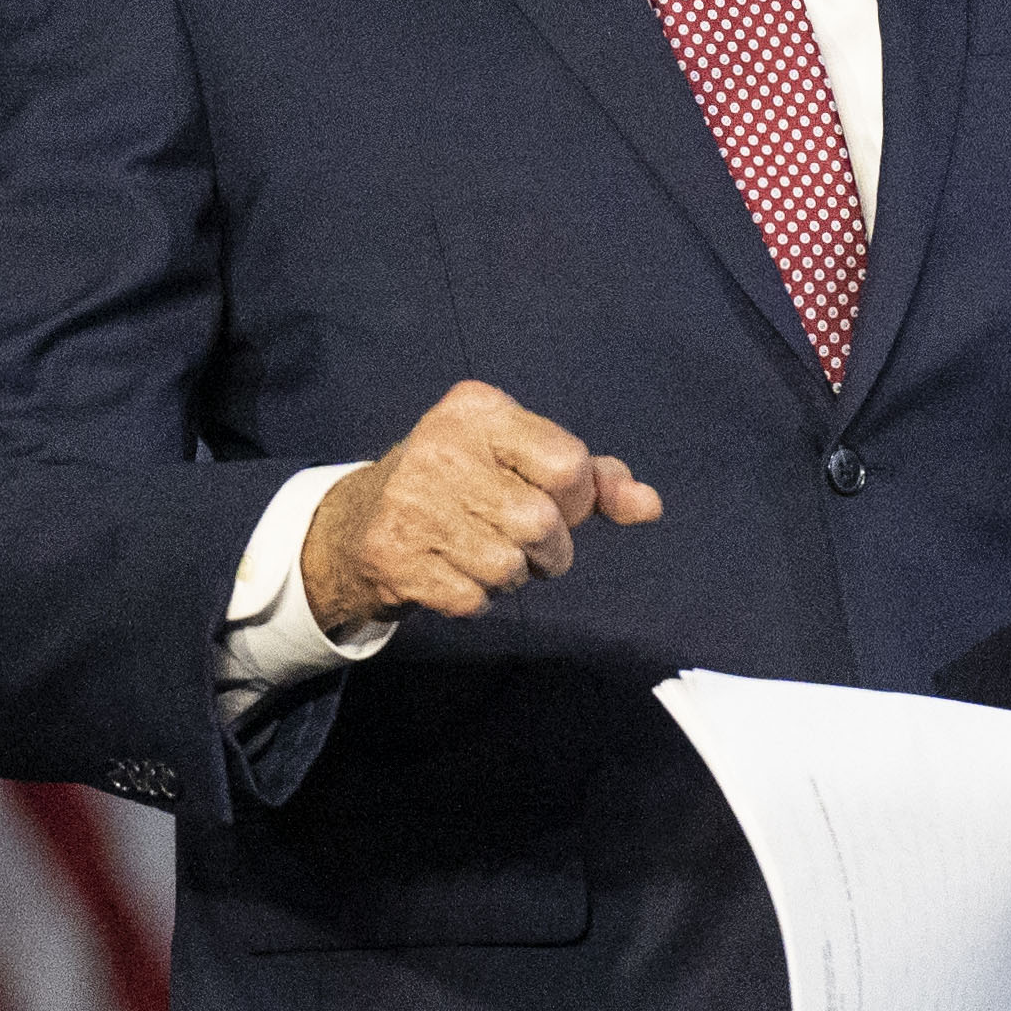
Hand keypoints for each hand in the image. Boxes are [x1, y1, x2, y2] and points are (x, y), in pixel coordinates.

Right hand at [300, 381, 662, 635]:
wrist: (361, 523)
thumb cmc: (464, 486)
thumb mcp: (522, 461)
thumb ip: (592, 479)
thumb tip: (649, 505)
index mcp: (479, 411)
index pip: (567, 463)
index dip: (575, 499)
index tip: (553, 501)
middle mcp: (441, 447)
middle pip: (542, 523)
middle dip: (549, 550)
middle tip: (524, 543)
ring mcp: (411, 502)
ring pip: (509, 567)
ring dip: (512, 577)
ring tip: (484, 555)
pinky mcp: (394, 554)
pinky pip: (473, 599)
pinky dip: (477, 599)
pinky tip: (454, 572)